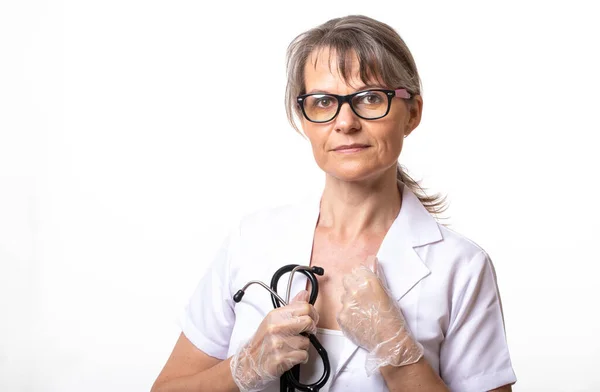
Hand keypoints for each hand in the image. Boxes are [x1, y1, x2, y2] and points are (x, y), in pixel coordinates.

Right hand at [230, 290, 317, 391]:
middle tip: (306, 333)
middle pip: (308, 322)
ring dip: (303, 346)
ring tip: (292, 346)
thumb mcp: (274, 320)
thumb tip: (304, 294)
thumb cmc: (263, 342)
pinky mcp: (281, 358)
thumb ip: (291, 307)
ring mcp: (278, 343)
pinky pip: (303, 355)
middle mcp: (276, 327)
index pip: (304, 307)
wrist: (249, 362)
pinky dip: (300, 358)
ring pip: (307, 342)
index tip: (312, 319)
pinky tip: (291, 356)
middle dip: (311, 329)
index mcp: (275, 315)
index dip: (313, 314)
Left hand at [336, 256, 422, 374]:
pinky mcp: (341, 317)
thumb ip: (376, 275)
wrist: (389, 340)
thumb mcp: (387, 292)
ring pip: (344, 296)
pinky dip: (348, 314)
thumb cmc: (392, 317)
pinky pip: (342, 311)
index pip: (357, 270)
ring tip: (363, 312)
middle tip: (363, 297)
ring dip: (351, 301)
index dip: (361, 277)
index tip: (365, 283)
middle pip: (347, 280)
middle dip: (353, 286)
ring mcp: (346, 304)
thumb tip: (371, 260)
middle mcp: (355, 290)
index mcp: (368, 281)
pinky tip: (359, 320)